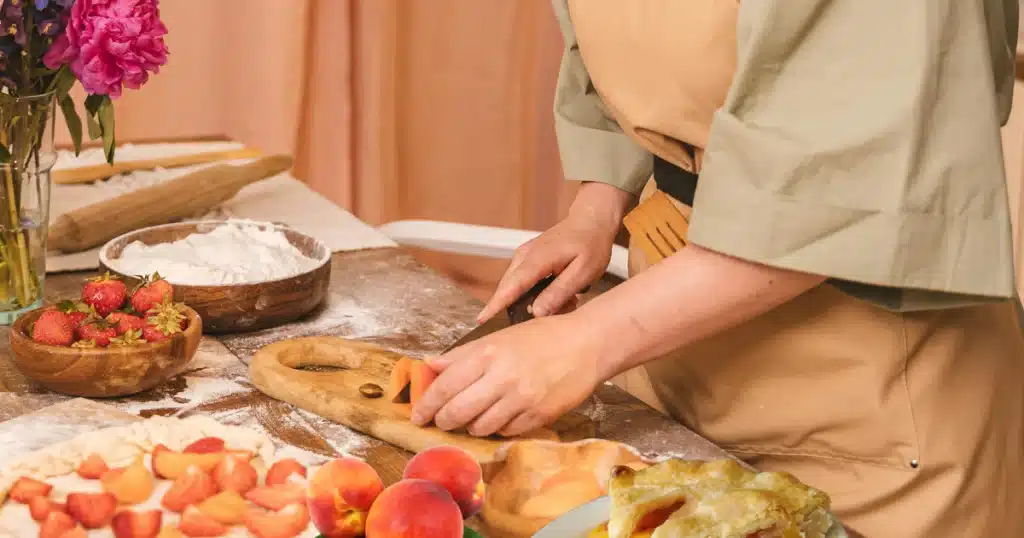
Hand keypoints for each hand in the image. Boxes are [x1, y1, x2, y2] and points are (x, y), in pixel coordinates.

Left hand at [410, 313, 602, 436]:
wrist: (586, 344)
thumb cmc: (540, 337)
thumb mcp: (498, 337)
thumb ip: (462, 355)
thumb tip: (430, 367)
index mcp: (488, 353)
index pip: (445, 387)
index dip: (426, 405)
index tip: (417, 415)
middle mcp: (502, 378)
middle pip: (457, 413)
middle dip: (444, 421)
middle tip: (441, 420)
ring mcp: (522, 400)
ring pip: (480, 427)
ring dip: (471, 425)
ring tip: (474, 415)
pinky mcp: (538, 416)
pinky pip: (505, 432)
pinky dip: (497, 428)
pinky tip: (500, 415)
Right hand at [477, 182, 630, 321]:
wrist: (591, 220)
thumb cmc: (591, 244)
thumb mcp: (583, 272)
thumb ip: (559, 292)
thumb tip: (537, 312)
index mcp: (538, 259)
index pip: (512, 286)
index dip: (497, 304)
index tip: (482, 320)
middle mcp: (524, 256)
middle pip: (508, 288)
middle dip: (518, 308)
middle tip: (546, 317)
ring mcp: (524, 255)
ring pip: (515, 286)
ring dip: (530, 301)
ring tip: (565, 302)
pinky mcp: (527, 258)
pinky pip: (521, 280)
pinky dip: (533, 292)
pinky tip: (556, 295)